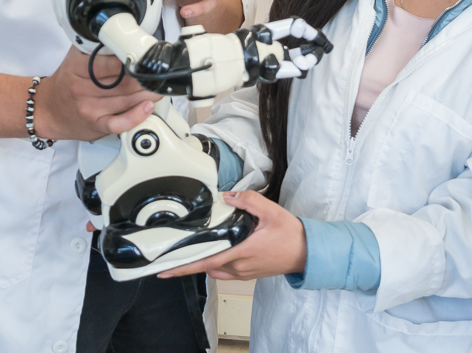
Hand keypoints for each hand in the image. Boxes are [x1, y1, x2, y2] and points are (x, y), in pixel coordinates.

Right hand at [35, 46, 159, 140]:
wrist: (47, 110)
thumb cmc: (67, 81)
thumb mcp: (75, 57)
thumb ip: (96, 45)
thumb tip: (124, 32)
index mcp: (77, 67)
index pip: (111, 62)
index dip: (133, 59)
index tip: (148, 55)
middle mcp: (82, 88)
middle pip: (123, 82)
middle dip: (146, 77)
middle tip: (160, 71)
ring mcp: (89, 108)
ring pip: (126, 100)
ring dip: (148, 93)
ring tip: (159, 85)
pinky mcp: (96, 125)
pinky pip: (119, 123)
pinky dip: (136, 116)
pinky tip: (148, 107)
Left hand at [159, 191, 306, 279]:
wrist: (306, 252)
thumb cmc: (291, 235)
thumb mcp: (272, 211)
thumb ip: (249, 201)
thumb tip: (228, 196)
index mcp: (242, 251)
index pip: (205, 261)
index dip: (183, 267)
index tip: (164, 269)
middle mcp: (239, 266)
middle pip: (206, 266)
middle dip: (188, 262)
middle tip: (171, 257)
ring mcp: (243, 272)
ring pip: (215, 270)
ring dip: (203, 262)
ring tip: (193, 251)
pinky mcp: (248, 274)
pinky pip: (224, 272)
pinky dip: (215, 264)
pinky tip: (216, 254)